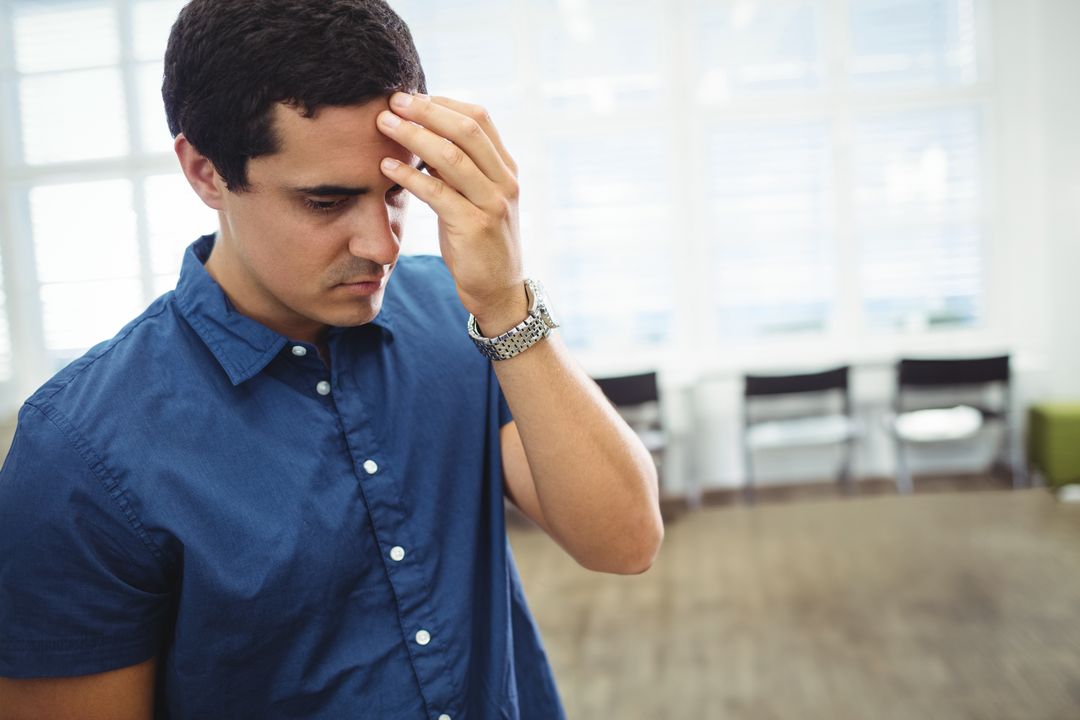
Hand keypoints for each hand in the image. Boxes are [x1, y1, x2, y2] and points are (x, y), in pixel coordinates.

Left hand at [377, 92, 526, 333]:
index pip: (479, 119)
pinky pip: (438, 193)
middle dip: (426, 110)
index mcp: (505, 169)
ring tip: (384, 125)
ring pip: (452, 157)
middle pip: (466, 129)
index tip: (410, 97)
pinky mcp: (475, 227)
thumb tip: (423, 133)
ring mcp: (493, 204)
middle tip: (392, 101)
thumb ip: (456, 169)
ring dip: (414, 136)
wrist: (498, 291)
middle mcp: (505, 181)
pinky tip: (386, 167)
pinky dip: (410, 176)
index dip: (443, 102)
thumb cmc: (477, 242)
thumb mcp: (472, 199)